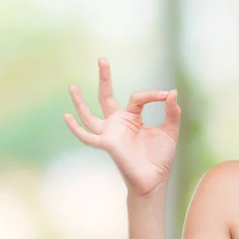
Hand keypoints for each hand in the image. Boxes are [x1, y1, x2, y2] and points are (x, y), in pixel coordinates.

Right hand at [64, 58, 180, 197]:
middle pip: (106, 96)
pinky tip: (66, 117)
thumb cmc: (160, 157)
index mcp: (132, 118)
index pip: (137, 97)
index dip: (152, 94)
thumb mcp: (170, 130)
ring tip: (72, 86)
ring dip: (80, 102)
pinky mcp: (107, 144)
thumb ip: (172, 112)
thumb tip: (172, 92)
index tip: (166, 96)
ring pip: (90, 115)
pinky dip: (76, 128)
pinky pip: (88, 136)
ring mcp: (111, 133)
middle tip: (102, 59)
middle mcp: (118, 123)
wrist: (156, 179)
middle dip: (104, 78)